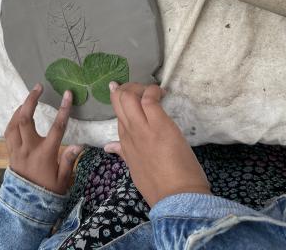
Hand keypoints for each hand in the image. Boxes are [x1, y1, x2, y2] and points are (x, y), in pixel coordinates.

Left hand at [4, 84, 82, 194]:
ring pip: (13, 124)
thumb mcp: (63, 180)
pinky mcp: (10, 153)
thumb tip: (79, 144)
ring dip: (20, 108)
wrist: (26, 205)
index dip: (64, 109)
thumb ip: (69, 160)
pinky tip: (19, 115)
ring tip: (28, 99)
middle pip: (25, 119)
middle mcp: (28, 149)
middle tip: (38, 87)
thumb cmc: (48, 192)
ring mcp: (17, 150)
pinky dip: (13, 120)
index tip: (68, 94)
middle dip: (31, 100)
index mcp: (45, 154)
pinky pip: (8, 132)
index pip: (57, 127)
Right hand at [107, 82, 210, 206]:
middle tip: (142, 89)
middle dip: (127, 89)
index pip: (118, 115)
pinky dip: (153, 91)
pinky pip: (149, 100)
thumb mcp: (135, 170)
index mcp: (124, 145)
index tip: (134, 97)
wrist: (176, 197)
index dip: (123, 102)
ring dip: (139, 87)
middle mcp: (129, 134)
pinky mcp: (159, 125)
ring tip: (152, 90)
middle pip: (118, 102)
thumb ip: (123, 154)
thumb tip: (109, 147)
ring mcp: (142, 129)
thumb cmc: (159, 188)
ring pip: (128, 97)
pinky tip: (162, 92)